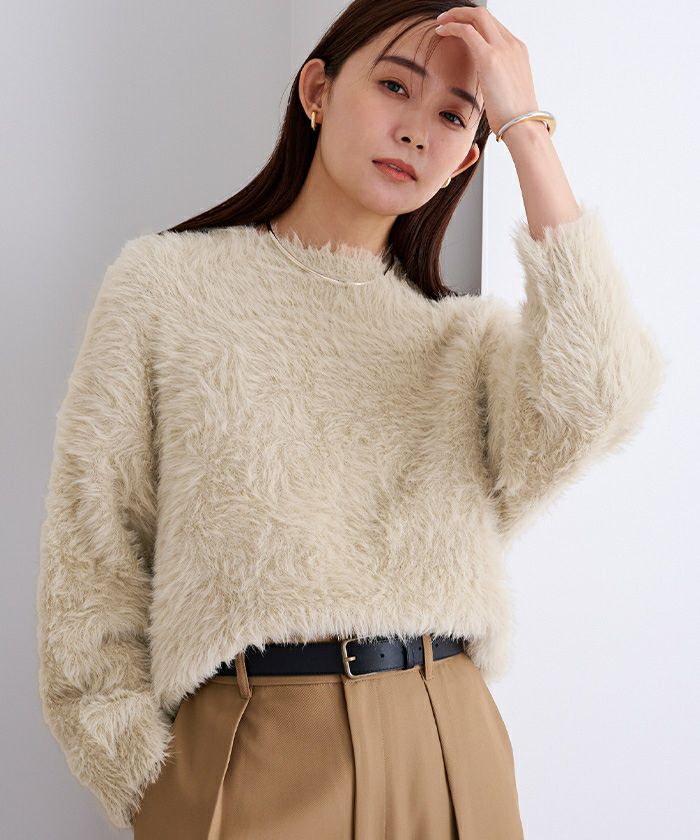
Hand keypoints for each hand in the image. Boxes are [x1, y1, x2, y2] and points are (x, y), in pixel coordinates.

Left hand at [435, 5, 540, 134]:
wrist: (523, 125)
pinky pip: (468, 31)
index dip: (474, 22)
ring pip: (477, 16)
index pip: (494, 25)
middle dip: (463, 12)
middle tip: (445, 18)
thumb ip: (497, 78)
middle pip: (486, 15)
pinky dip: (452, 27)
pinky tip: (441, 31)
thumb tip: (486, 84)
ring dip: (456, 15)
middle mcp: (512, 44)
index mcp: (518, 51)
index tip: (460, 26)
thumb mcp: (507, 90)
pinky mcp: (490, 58)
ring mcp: (503, 49)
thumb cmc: (514, 116)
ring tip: (441, 21)